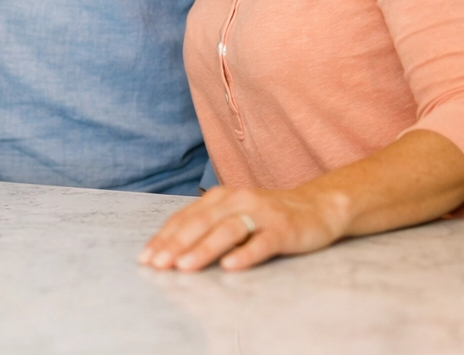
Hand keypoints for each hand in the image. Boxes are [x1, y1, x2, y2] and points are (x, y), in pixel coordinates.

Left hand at [137, 185, 349, 271]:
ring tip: (184, 266)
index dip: (164, 237)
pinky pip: (262, 242)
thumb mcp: (233, 215)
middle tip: (158, 264)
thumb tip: (171, 250)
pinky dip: (245, 254)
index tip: (146, 257)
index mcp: (220, 197)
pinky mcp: (284, 229)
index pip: (185, 218)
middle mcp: (237, 200)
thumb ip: (207, 227)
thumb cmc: (267, 216)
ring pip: (227, 231)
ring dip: (204, 249)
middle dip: (176, 244)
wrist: (317, 206)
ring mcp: (261, 214)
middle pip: (200, 223)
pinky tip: (230, 266)